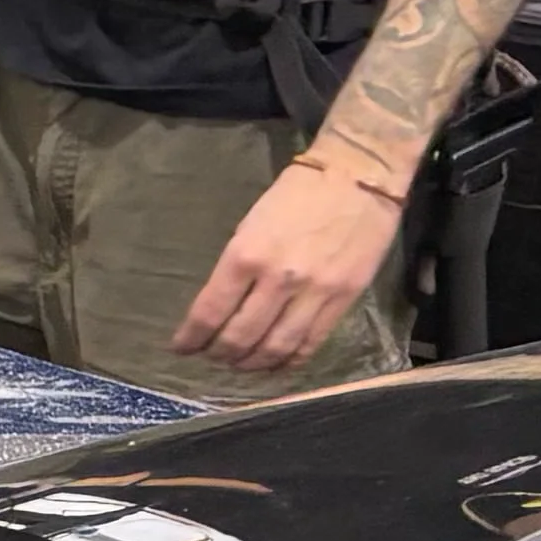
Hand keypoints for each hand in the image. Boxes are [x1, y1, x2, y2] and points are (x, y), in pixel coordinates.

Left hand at [173, 151, 411, 375]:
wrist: (359, 174)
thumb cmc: (298, 193)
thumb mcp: (250, 224)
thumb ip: (236, 266)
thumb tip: (219, 305)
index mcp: (246, 255)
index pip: (209, 313)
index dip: (190, 339)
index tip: (181, 348)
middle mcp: (278, 279)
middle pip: (240, 337)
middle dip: (218, 355)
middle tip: (211, 358)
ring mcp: (315, 292)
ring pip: (275, 347)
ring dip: (251, 364)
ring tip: (239, 365)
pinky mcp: (344, 299)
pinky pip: (311, 343)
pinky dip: (288, 361)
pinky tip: (275, 364)